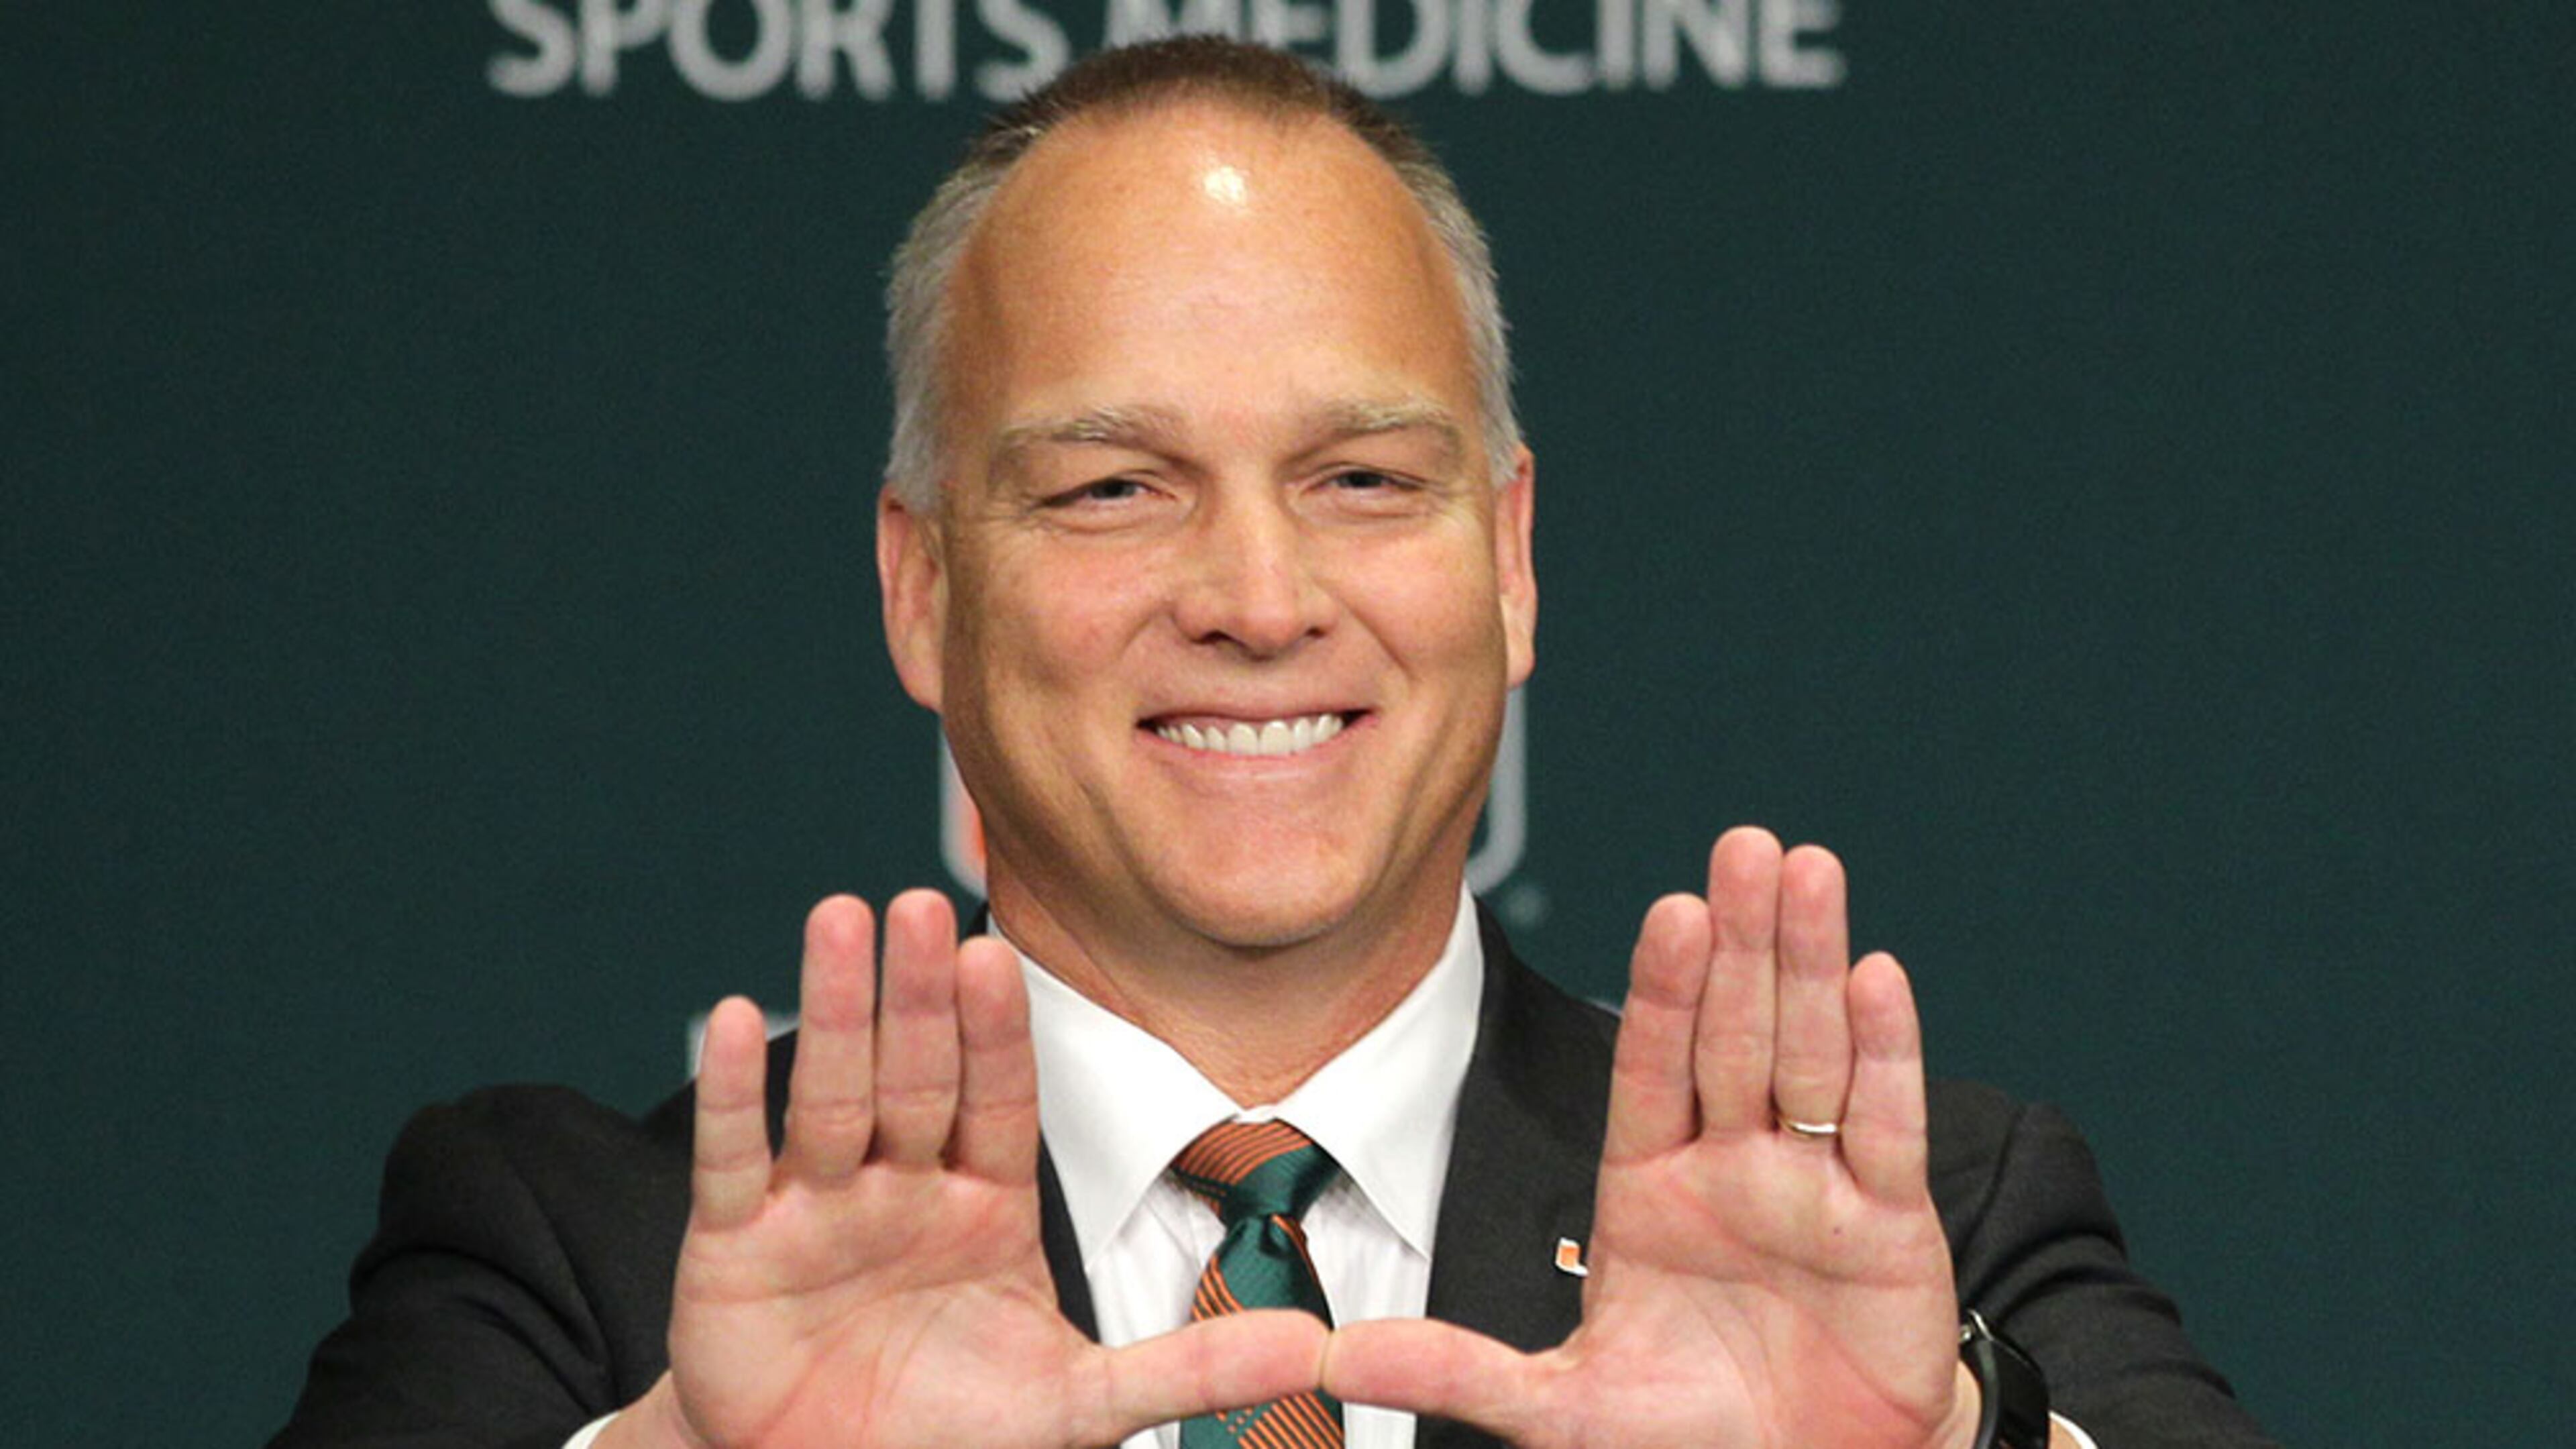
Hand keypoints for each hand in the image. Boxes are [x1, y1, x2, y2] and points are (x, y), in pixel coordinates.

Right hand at [605, 891, 1328, 1448]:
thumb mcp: (1079, 1405)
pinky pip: (736, 1160)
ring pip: (831, 1096)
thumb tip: (1312, 1350)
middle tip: (920, 903)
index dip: (996, 1032)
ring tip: (840, 918)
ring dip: (836, 1009)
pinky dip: (738, 1093)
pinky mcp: (733, 1248)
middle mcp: (900, 1189)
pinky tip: (739, 1017)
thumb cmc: (949, 1436)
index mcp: (983, 1207)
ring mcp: (816, 1211)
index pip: (998, 1101)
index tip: (998, 955)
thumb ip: (1189, 1370)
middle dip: (919, 995)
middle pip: (915, 1078)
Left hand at [1325, 828, 1976, 1448]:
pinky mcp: (1889, 1225)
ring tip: (1807, 869)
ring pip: (1808, 1053)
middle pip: (1735, 1033)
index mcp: (1651, 1186)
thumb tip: (1325, 1354)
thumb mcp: (1561, 1408)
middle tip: (1744, 846)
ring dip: (1808, 961)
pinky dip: (1884, 1052)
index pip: (1654, 1064)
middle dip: (1740, 941)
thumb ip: (1452, 1368)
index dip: (1663, 987)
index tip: (1670, 908)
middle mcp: (1734, 1165)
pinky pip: (1883, 1125)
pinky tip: (1874, 975)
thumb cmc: (1693, 1434)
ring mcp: (1813, 1186)